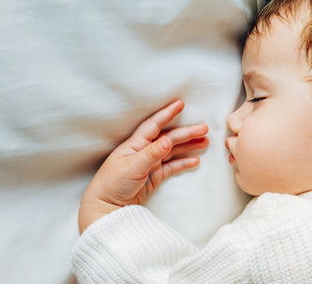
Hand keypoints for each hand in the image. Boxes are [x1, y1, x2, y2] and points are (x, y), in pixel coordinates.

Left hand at [78, 99, 208, 233]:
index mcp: (136, 145)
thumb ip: (151, 153)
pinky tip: (195, 160)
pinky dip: (183, 163)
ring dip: (188, 146)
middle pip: (169, 137)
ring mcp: (149, 164)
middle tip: (204, 128)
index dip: (167, 114)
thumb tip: (168, 140)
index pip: (154, 125)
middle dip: (187, 132)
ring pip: (173, 151)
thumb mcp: (132, 167)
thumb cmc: (113, 184)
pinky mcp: (153, 176)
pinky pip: (171, 166)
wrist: (106, 208)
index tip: (180, 104)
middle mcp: (143, 151)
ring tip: (205, 142)